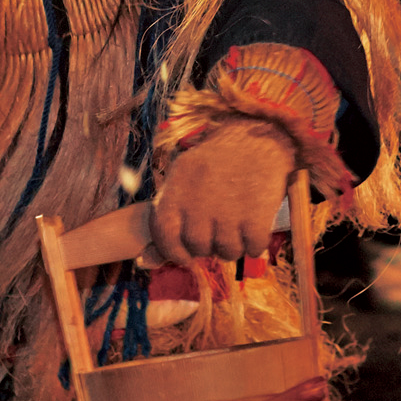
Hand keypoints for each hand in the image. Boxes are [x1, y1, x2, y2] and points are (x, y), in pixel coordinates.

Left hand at [151, 119, 295, 265]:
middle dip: (208, 246)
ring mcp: (228, 210)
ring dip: (233, 246)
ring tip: (237, 224)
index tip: (186, 255)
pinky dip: (255, 244)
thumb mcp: (182, 182)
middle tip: (218, 229)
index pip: (164, 235)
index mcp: (176, 189)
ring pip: (226, 252)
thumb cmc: (216, 165)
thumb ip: (165, 222)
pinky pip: (252, 249)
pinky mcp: (256, 216)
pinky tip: (254, 224)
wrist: (258, 137)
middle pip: (198, 247)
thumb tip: (143, 262)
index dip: (174, 251)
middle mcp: (199, 201)